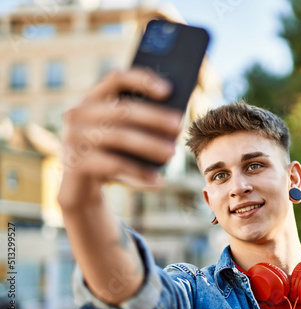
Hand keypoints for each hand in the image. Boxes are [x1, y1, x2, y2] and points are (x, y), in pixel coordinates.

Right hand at [58, 69, 182, 209]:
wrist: (80, 190)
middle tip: (179, 125)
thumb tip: (174, 120)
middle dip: (154, 117)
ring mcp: (73, 138)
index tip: (168, 90)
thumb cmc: (109, 155)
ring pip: (120, 137)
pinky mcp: (76, 163)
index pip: (116, 79)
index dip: (142, 80)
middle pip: (122, 110)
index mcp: (92, 99)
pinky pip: (115, 165)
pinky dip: (140, 173)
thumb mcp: (121, 135)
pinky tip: (159, 181)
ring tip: (172, 153)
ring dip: (151, 145)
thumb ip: (139, 122)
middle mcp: (78, 114)